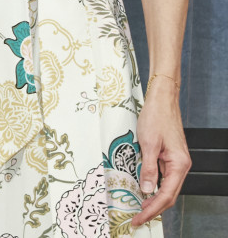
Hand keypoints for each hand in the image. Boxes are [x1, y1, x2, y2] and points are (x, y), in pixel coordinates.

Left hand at [131, 78, 190, 225]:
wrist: (161, 99)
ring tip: (139, 209)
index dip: (152, 209)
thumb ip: (148, 168)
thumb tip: (146, 190)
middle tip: (137, 219)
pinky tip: (144, 190)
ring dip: (153, 199)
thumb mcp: (148, 143)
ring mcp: (175, 161)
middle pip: (168, 195)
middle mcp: (180, 166)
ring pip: (166, 187)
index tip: (140, 218)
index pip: (166, 195)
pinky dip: (153, 186)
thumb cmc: (156, 117)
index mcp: (179, 165)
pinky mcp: (169, 156)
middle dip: (153, 209)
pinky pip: (162, 176)